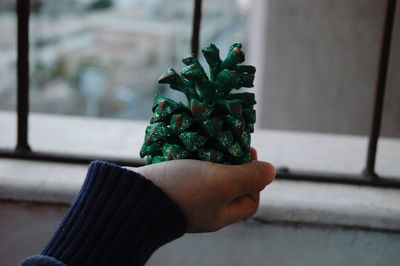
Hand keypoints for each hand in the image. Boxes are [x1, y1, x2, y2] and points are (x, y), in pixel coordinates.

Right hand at [130, 148, 274, 232]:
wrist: (135, 195)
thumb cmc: (184, 190)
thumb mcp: (223, 182)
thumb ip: (249, 176)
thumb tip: (272, 171)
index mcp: (220, 213)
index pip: (250, 199)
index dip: (256, 178)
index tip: (247, 153)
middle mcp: (205, 208)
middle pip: (229, 186)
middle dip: (233, 163)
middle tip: (228, 142)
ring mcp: (186, 198)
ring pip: (208, 176)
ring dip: (213, 157)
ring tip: (211, 139)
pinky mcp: (170, 186)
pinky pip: (189, 171)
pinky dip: (194, 157)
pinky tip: (191, 144)